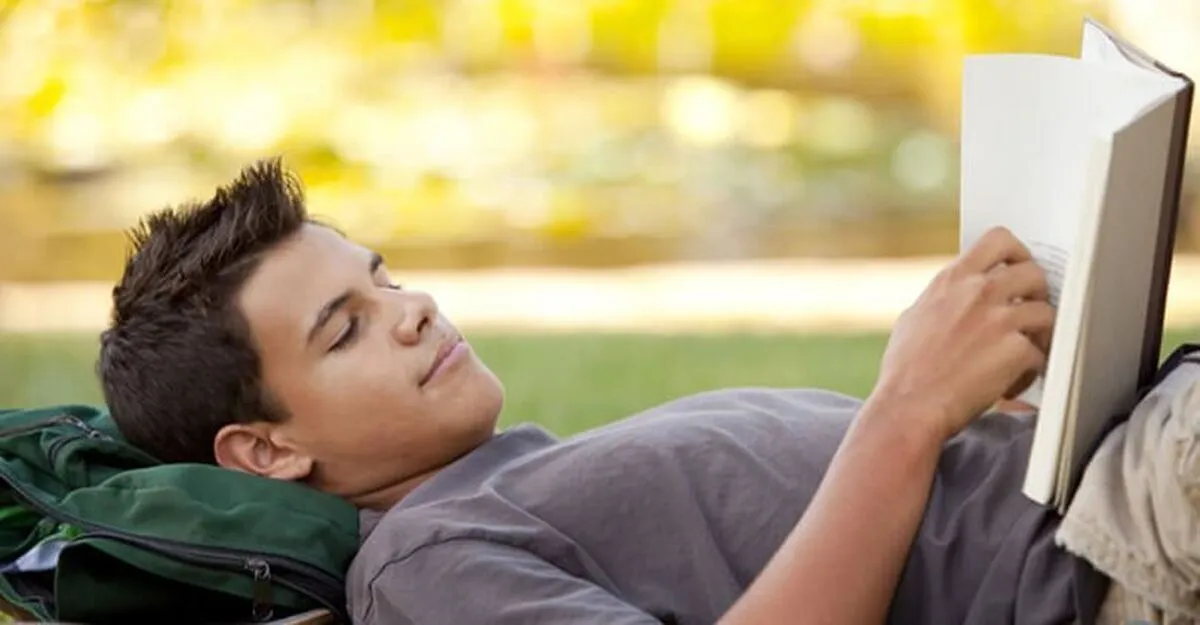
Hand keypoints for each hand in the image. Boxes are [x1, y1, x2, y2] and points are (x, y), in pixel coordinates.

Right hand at [871, 226, 1054, 440]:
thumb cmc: (905, 370)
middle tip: (1028, 317)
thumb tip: (956, 297)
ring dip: (1037, 337)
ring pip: (1046, 313)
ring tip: (1020, 359)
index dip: (1017, 253)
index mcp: (952, 280)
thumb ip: (943, 299)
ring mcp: (999, 319)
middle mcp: (978, 292)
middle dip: (1037, 295)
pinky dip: (1028, 373)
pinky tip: (1007, 387)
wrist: (908, 407)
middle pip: (1033, 273)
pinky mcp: (1015, 350)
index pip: (998, 240)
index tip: (1018, 270)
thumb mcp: (914, 318)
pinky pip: (1039, 355)